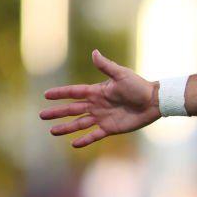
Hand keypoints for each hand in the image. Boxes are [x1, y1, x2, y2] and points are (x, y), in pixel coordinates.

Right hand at [40, 50, 161, 147]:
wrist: (154, 101)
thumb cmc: (139, 86)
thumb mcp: (121, 74)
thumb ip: (106, 66)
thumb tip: (94, 52)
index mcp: (97, 92)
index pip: (74, 92)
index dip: (61, 93)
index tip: (46, 95)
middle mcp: (97, 105)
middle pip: (72, 109)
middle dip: (57, 113)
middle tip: (42, 116)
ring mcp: (102, 117)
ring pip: (80, 123)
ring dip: (66, 127)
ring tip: (53, 131)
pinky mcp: (111, 128)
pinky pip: (95, 134)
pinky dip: (85, 139)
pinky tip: (74, 143)